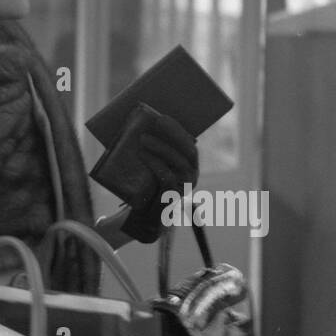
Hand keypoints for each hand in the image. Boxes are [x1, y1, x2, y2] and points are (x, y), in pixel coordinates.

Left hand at [122, 114, 198, 242]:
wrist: (143, 218)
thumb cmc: (147, 189)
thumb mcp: (153, 166)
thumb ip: (155, 151)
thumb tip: (143, 127)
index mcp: (190, 166)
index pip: (189, 145)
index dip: (178, 130)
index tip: (163, 117)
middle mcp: (192, 176)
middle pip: (189, 151)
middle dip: (174, 134)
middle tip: (157, 121)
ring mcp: (185, 187)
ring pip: (178, 161)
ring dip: (161, 147)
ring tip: (143, 138)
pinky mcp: (174, 196)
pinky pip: (166, 175)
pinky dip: (154, 162)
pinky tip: (142, 154)